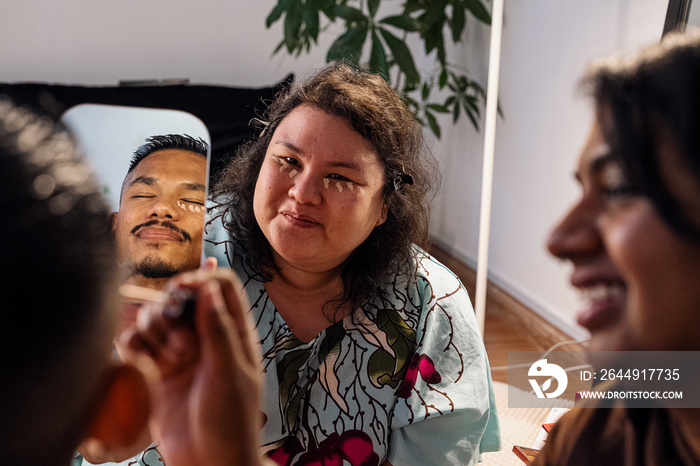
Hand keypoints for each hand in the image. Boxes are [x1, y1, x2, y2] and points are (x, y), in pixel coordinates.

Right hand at [118, 262, 264, 465]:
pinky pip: (136, 342)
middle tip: (175, 332)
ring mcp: (179, 352)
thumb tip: (209, 287)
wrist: (208, 463)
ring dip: (154, 327)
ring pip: (156, 316)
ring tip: (168, 359)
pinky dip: (134, 345)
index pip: (221, 285)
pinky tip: (143, 364)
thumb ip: (218, 329)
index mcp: (234, 332)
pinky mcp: (155, 370)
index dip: (202, 278)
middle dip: (171, 305)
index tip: (182, 288)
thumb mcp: (229, 373)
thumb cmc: (230, 422)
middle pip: (182, 296)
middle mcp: (205, 336)